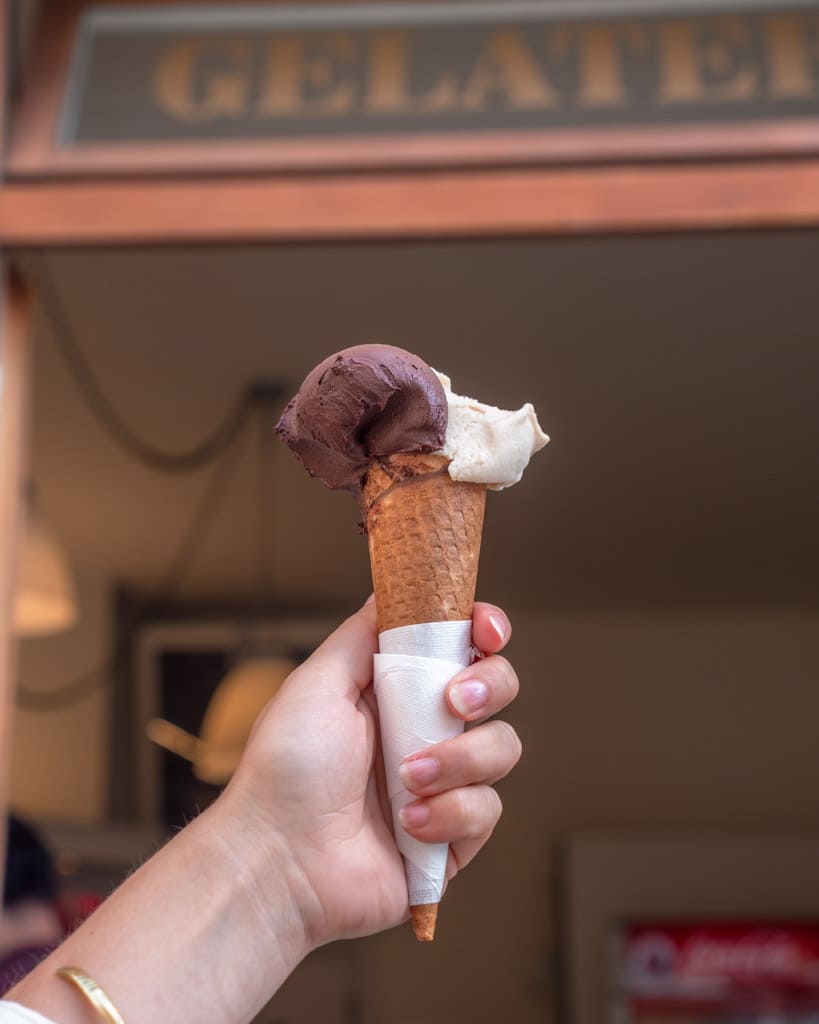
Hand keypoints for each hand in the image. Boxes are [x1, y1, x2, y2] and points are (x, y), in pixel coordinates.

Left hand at [225, 597, 521, 948]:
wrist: (280, 858)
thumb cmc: (286, 768)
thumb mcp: (318, 682)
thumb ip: (363, 635)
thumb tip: (392, 591)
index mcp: (396, 690)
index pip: (461, 647)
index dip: (485, 632)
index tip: (486, 632)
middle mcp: (425, 730)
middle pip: (498, 688)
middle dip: (488, 687)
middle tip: (453, 701)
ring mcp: (444, 783)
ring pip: (502, 748)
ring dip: (460, 759)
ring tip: (407, 779)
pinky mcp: (453, 836)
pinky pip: (487, 811)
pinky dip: (450, 814)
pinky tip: (408, 824)